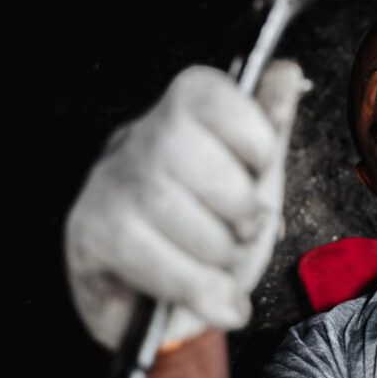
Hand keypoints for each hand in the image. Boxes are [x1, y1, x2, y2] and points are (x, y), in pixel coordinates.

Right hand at [65, 61, 306, 349]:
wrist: (166, 305)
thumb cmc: (213, 226)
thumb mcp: (255, 177)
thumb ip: (271, 127)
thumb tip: (288, 72)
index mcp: (182, 111)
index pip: (209, 94)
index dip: (250, 134)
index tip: (261, 169)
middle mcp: (137, 138)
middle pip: (186, 150)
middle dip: (236, 204)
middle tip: (247, 229)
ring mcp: (106, 184)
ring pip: (166, 204)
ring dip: (218, 251)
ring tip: (226, 264)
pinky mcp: (88, 233)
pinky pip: (148, 256)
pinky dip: (199, 287)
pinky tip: (220, 302)